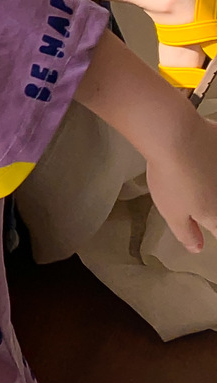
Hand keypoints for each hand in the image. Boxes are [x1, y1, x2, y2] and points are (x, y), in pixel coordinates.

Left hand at [145, 115, 216, 253]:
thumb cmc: (171, 176)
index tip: (208, 226)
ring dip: (211, 181)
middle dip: (210, 205)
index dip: (212, 230)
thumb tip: (197, 248)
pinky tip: (204, 157)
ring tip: (194, 177)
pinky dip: (213, 160)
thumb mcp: (172, 213)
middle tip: (198, 198)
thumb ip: (186, 233)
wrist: (175, 134)